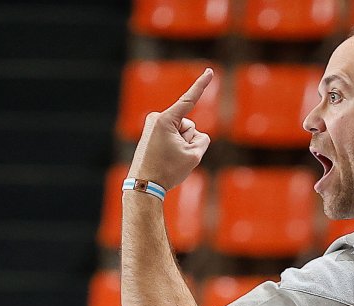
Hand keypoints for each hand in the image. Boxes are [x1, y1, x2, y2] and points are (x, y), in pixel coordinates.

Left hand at [127, 68, 214, 189]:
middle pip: (189, 125)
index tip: (210, 71)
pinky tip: (165, 158)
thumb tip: (194, 134)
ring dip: (181, 145)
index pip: (189, 99)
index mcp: (165, 120)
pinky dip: (174, 147)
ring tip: (168, 159)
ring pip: (181, 132)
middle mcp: (157, 118)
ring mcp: (153, 125)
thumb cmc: (167, 170)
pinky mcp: (152, 133)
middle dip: (188, 140)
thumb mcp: (194, 155)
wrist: (144, 186)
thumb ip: (202, 139)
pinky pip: (173, 137)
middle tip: (175, 157)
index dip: (202, 85)